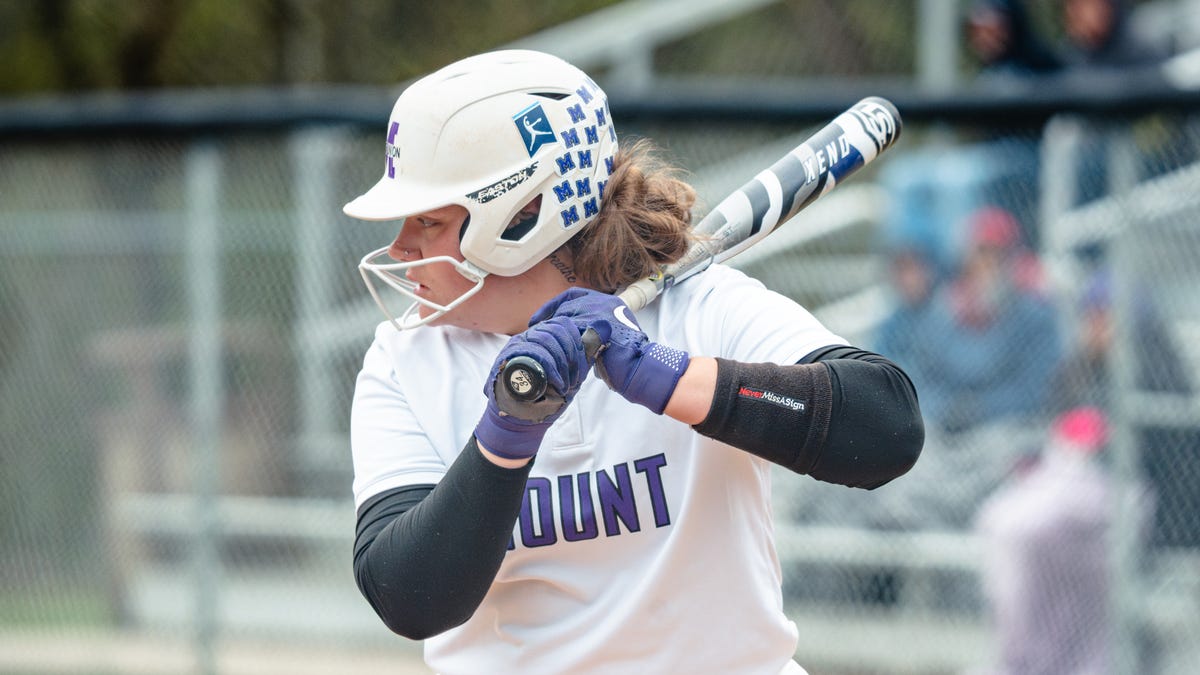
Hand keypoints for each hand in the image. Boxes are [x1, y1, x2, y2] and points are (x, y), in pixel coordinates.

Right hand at [474, 315, 590, 459]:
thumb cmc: (546, 396)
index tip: (583, 366)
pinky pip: (536, 355)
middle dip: (573, 354)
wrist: (520, 418)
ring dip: (563, 364)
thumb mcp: (569, 373)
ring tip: (567, 385)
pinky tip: (559, 385)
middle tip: (576, 379)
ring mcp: (517, 346)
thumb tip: (601, 336)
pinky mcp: (509, 359)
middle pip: (556, 329)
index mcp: (542, 336)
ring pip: (547, 339)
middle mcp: (528, 336)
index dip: (578, 341)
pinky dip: (553, 371)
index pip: (564, 323)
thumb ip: (582, 357)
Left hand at [533, 288, 689, 414]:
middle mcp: (604, 302)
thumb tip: (571, 334)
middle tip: (536, 331)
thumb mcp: (608, 334)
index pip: (574, 295)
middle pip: (566, 306)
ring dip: (553, 331)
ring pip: (565, 318)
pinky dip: (557, 340)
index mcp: (609, 301)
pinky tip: (550, 348)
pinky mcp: (593, 326)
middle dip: (550, 319)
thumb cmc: (623, 358)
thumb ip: (592, 328)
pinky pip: (567, 331)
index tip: (539, 318)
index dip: (553, 305)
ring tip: (543, 341)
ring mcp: (599, 313)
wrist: (637, 367)